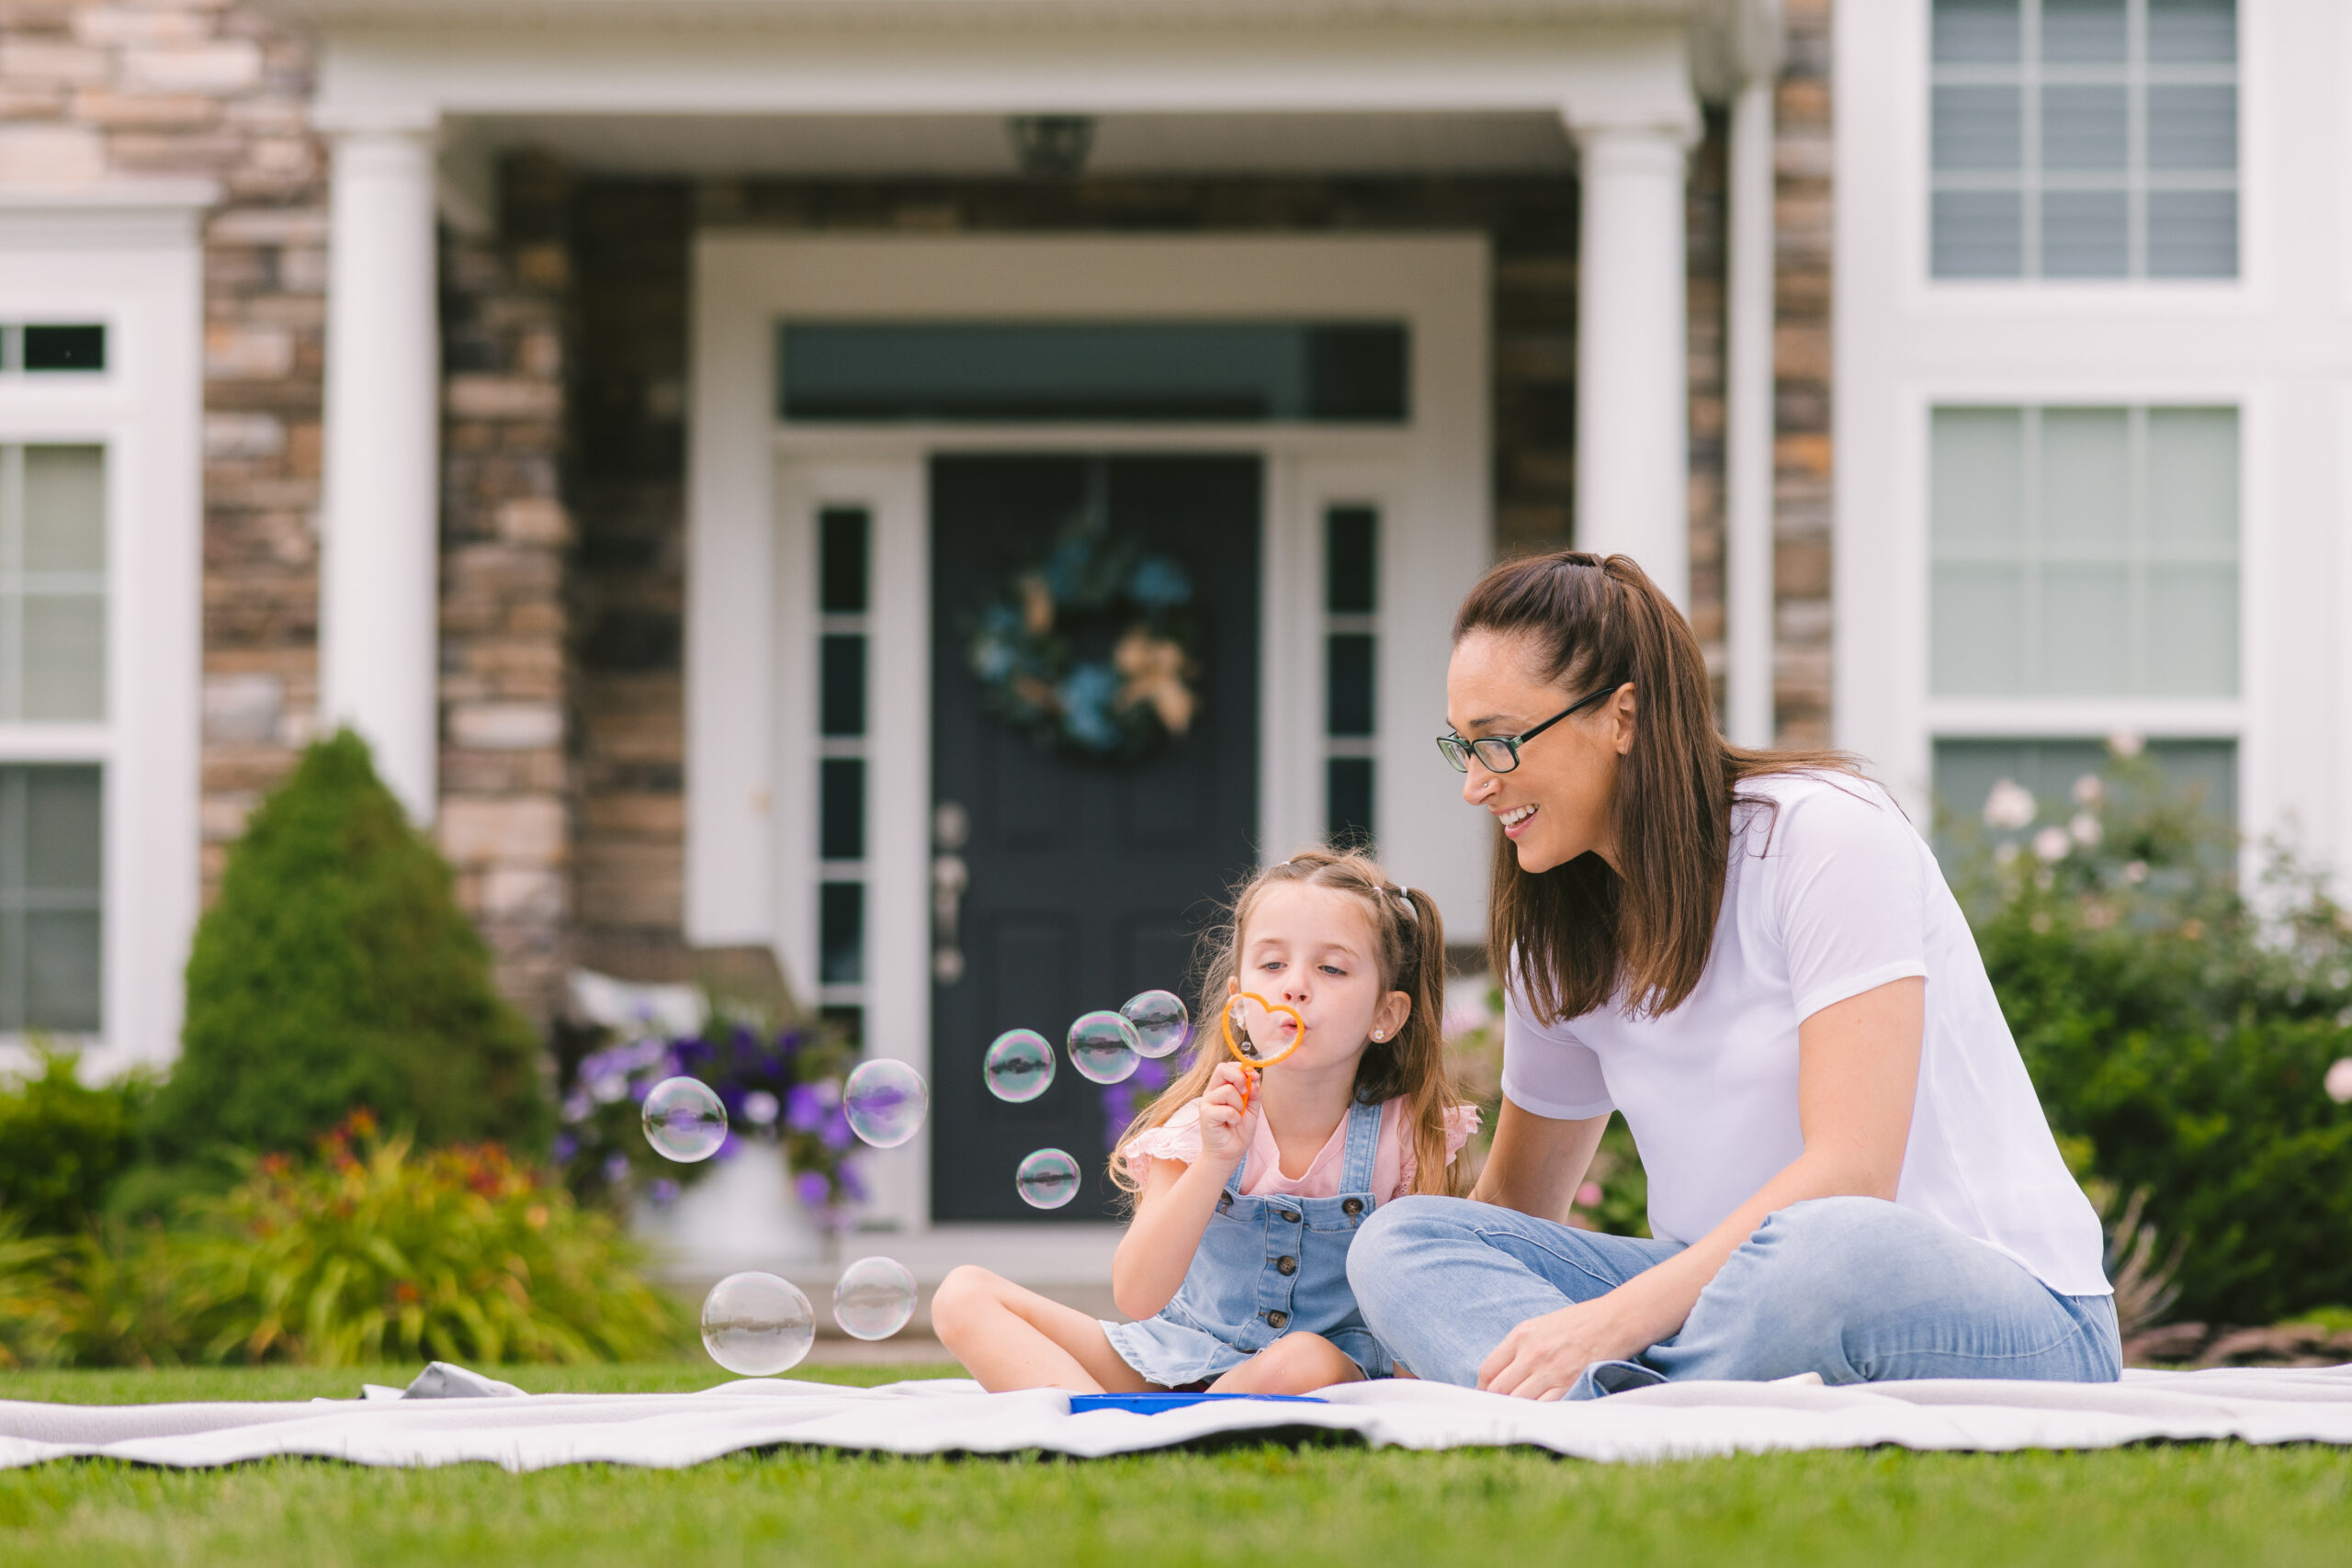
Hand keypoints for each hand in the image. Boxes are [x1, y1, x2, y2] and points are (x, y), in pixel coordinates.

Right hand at [1196, 1062, 1258, 1171]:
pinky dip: (1234, 1117)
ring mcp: (1207, 1103)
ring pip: (1227, 1090)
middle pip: (1222, 1069)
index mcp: (1221, 1088)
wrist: (1229, 1153)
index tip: (1254, 1077)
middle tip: (1245, 1093)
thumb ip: (1253, 1093)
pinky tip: (1232, 1123)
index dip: (1242, 1068)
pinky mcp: (1206, 1116)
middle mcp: (1212, 1092)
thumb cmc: (1238, 1131)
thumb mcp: (1252, 1109)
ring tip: (1237, 1116)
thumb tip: (1254, 1077)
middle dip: (1239, 1077)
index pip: (1227, 1067)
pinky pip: (1226, 1109)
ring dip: (1239, 1104)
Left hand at [1476, 1294, 1650, 1400]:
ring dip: (1516, 1412)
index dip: (1482, 1389)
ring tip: (1516, 1418)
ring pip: (1519, 1402)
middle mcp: (1532, 1353)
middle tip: (1498, 1412)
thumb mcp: (1540, 1326)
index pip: (1487, 1370)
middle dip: (1496, 1403)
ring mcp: (1551, 1370)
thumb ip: (1518, 1348)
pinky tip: (1538, 1417)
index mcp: (1521, 1336)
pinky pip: (1545, 1408)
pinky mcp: (1570, 1384)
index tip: (1486, 1397)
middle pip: (1499, 1390)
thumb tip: (1500, 1375)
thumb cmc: (1578, 1322)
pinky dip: (1538, 1415)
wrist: (1616, 1320)